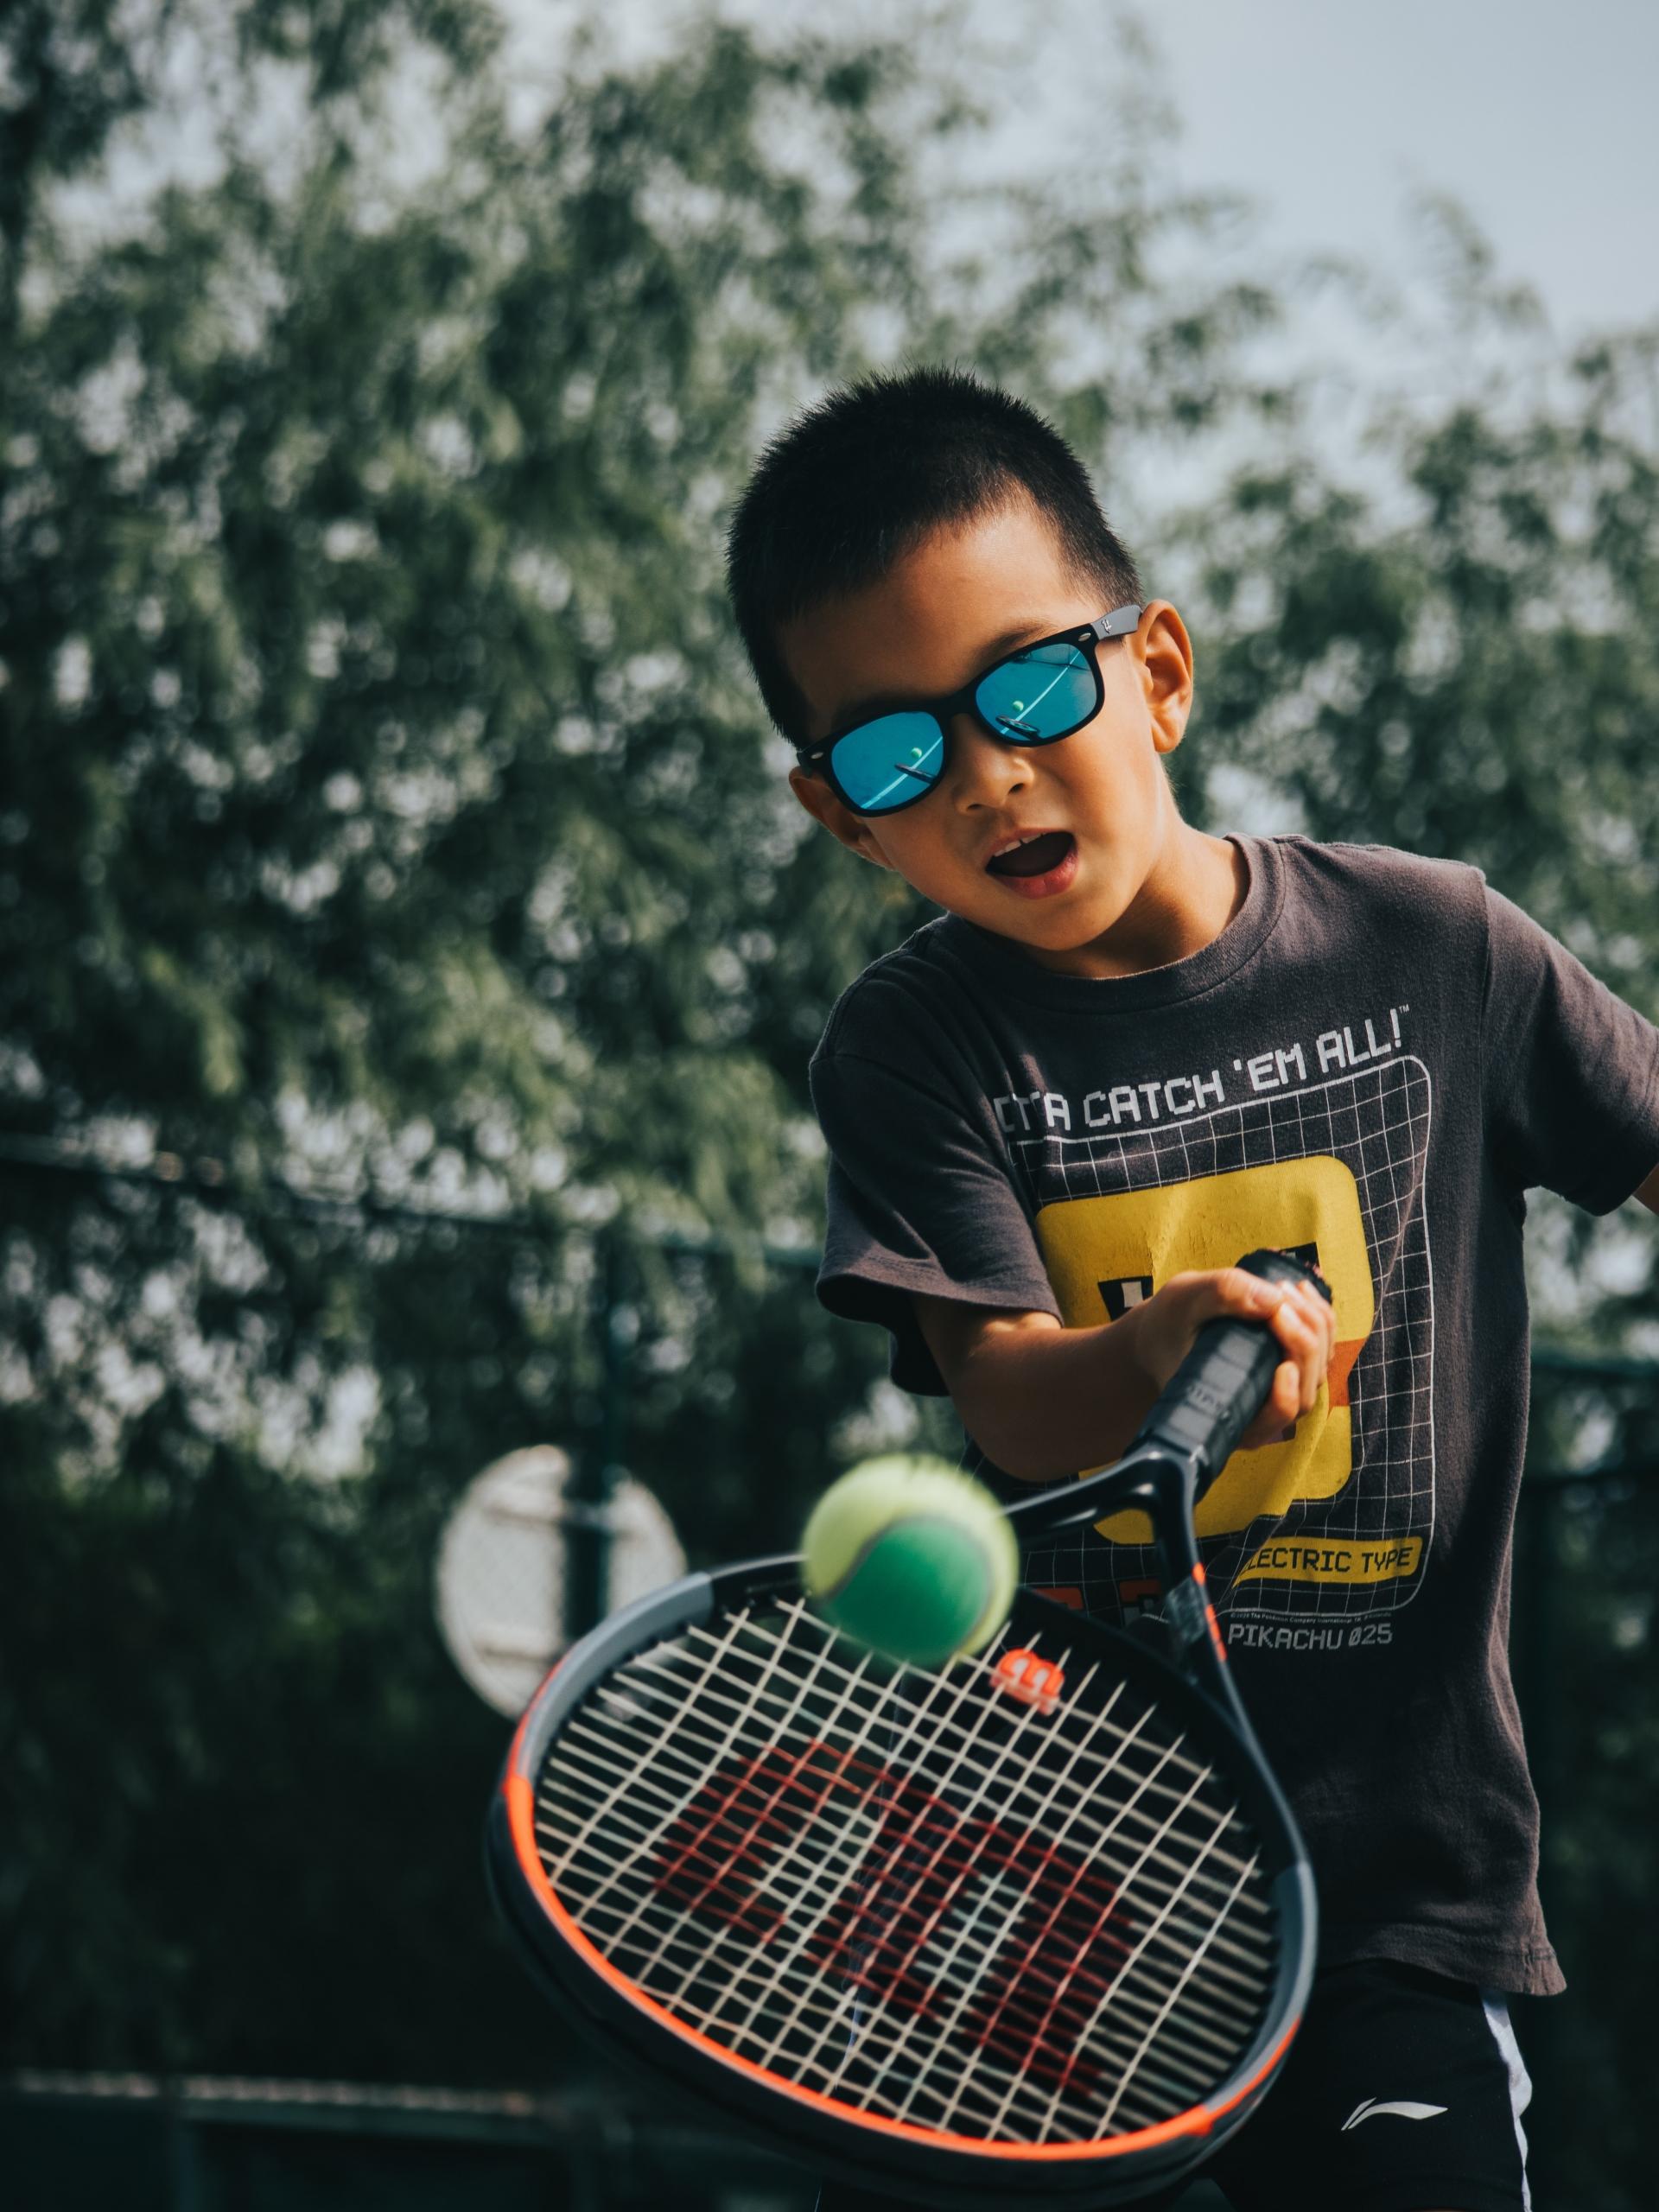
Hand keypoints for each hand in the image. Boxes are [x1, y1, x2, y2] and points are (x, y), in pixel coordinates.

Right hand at [1122, 1266, 1336, 1449]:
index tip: (1282, 1364)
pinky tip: (1299, 1290)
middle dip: (1302, 1339)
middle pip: (1306, 1387)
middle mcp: (1261, 1412)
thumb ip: (1221, 1293)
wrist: (1161, 1333)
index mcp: (1231, 1415)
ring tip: (1286, 1288)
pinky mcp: (1291, 1368)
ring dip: (1314, 1323)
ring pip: (1319, 1367)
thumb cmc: (1168, 1324)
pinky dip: (1319, 1318)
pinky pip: (1321, 1349)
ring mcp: (1280, 1390)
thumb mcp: (1182, 1300)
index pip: (1275, 1418)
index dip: (1286, 1396)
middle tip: (1278, 1295)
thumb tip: (1273, 1299)